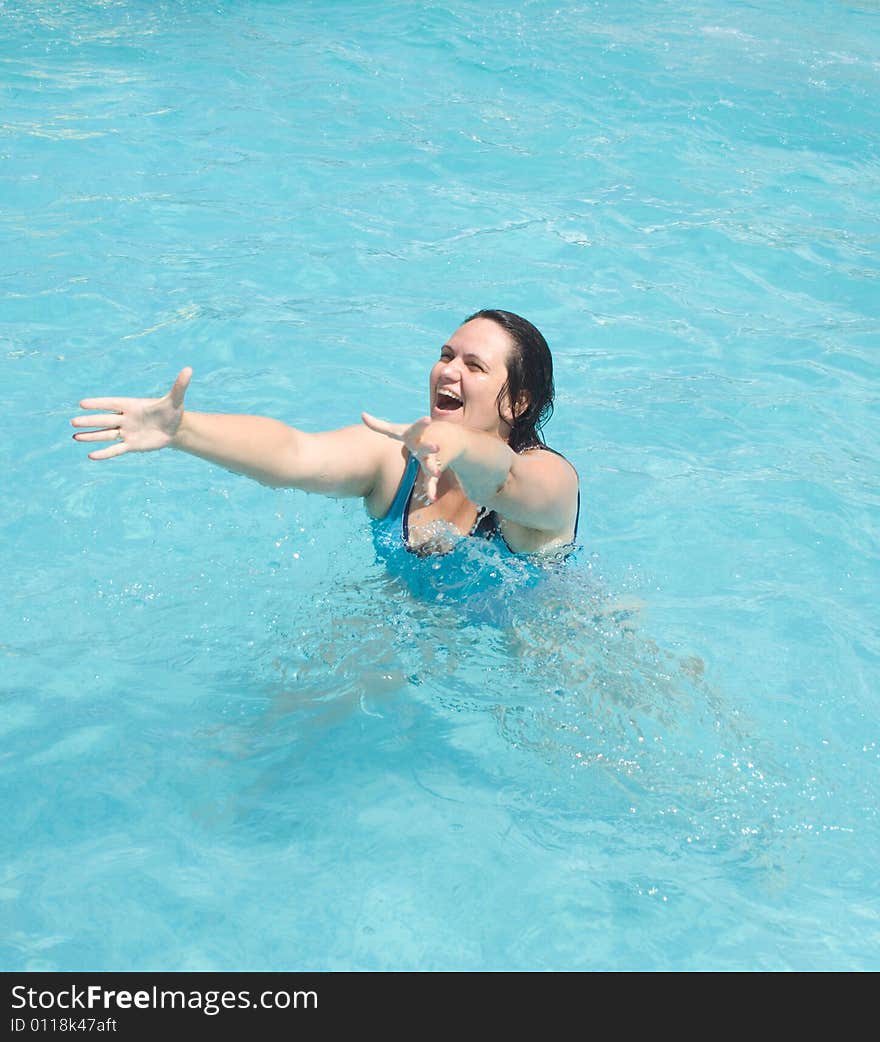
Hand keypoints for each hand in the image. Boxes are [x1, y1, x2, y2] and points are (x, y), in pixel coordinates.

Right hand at [71, 367, 192, 459]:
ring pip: (106, 434)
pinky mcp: (131, 445)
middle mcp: (125, 418)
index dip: (99, 404)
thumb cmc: (172, 411)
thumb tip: (189, 369)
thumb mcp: (176, 399)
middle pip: (105, 420)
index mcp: (131, 405)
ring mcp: (127, 432)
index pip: (112, 404)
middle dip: (90, 421)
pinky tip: (91, 456)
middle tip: (74, 422)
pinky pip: (115, 449)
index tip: (82, 404)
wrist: (175, 429)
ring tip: (75, 436)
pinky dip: (105, 453)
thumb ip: (179, 385)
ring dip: (92, 436)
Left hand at [361, 413, 442, 500]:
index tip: (428, 419)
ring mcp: (431, 459)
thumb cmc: (416, 434)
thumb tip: (362, 414)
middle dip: (430, 447)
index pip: (417, 428)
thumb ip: (379, 425)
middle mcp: (424, 446)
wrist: (449, 438)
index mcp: (415, 435)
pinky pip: (431, 482)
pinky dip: (430, 489)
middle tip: (436, 447)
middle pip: (427, 447)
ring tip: (436, 473)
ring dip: (433, 468)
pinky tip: (431, 498)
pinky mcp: (434, 471)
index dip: (421, 424)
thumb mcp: (399, 430)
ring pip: (431, 464)